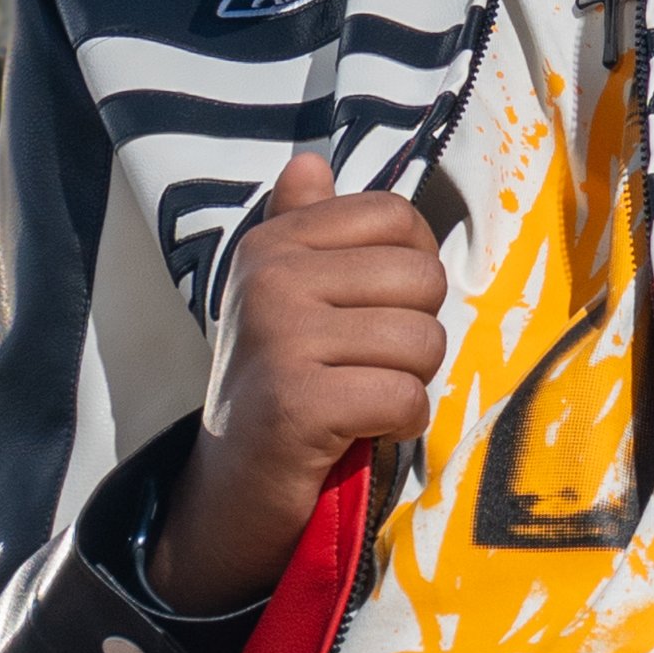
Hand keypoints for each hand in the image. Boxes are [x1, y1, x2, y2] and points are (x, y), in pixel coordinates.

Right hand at [145, 150, 445, 612]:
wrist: (230, 490)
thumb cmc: (279, 388)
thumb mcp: (286, 300)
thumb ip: (305, 229)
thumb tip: (308, 162)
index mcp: (274, 244)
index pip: (397, 218)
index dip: (414, 269)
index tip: (379, 312)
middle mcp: (271, 278)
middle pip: (423, 280)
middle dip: (417, 335)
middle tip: (368, 368)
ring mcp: (281, 338)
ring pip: (423, 342)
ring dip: (410, 384)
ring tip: (363, 399)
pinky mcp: (298, 403)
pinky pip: (406, 397)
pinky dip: (400, 425)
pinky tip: (362, 432)